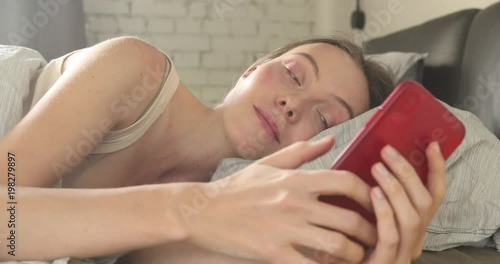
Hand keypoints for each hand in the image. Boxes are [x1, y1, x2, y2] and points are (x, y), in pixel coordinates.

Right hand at [180, 136, 377, 263]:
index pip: (346, 181)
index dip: (369, 194)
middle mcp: (295, 203)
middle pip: (350, 218)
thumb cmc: (237, 188)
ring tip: (358, 256)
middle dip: (370, 231)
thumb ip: (302, 152)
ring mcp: (285, 229)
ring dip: (355, 254)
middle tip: (375, 238)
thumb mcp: (268, 164)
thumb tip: (329, 140)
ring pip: (337, 246)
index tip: (375, 203)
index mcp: (296, 179)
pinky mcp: (273, 253)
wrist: (202, 211)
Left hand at [363, 142, 445, 262]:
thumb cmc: (342, 239)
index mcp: (411, 229)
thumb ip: (373, 192)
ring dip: (396, 188)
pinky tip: (373, 193)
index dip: (436, 170)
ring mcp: (400, 256)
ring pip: (411, 219)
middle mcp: (412, 243)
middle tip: (387, 151)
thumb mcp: (361, 212)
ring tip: (377, 167)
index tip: (431, 145)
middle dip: (408, 173)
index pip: (434, 197)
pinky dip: (385, 212)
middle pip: (424, 204)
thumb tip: (374, 159)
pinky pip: (390, 236)